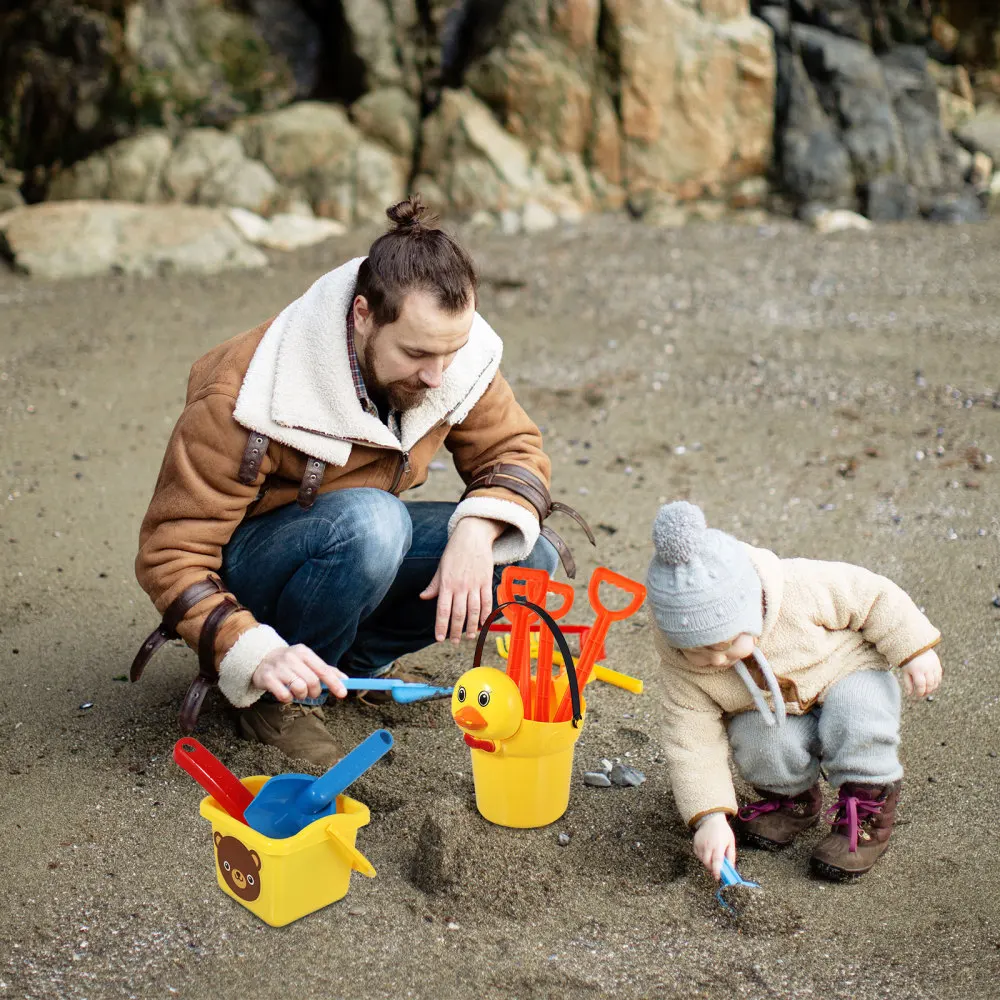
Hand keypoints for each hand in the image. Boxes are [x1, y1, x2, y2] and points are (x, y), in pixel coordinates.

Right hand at [251, 644, 348, 702]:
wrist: (260, 658)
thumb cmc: (290, 662)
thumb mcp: (307, 661)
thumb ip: (325, 670)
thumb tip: (345, 680)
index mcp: (303, 652)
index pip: (323, 669)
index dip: (334, 683)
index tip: (343, 694)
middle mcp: (291, 657)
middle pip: (312, 681)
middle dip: (315, 692)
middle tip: (311, 693)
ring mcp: (279, 668)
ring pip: (299, 688)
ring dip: (301, 695)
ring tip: (297, 692)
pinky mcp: (267, 678)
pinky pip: (284, 695)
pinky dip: (288, 698)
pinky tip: (285, 693)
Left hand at [420, 516, 503, 643]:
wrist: (473, 536)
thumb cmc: (454, 551)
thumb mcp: (441, 567)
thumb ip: (434, 585)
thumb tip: (423, 597)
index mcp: (446, 583)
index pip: (442, 610)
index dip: (441, 626)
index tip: (439, 638)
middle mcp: (460, 586)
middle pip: (459, 614)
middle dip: (456, 631)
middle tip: (455, 642)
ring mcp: (474, 584)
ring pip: (474, 611)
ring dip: (472, 626)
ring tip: (470, 637)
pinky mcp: (486, 581)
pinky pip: (487, 602)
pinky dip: (485, 615)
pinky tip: (483, 624)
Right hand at [692, 812, 735, 879]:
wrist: (710, 819)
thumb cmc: (722, 830)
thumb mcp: (731, 842)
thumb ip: (731, 856)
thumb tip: (731, 868)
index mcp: (718, 845)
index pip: (717, 861)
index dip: (717, 871)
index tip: (718, 877)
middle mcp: (708, 845)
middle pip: (708, 863)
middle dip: (712, 869)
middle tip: (717, 869)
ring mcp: (700, 844)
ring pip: (702, 860)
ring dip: (708, 863)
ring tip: (713, 858)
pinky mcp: (695, 843)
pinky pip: (698, 855)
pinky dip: (702, 857)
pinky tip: (707, 853)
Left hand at [901, 648, 941, 698]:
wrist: (915, 647)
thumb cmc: (908, 660)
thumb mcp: (905, 671)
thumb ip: (908, 683)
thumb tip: (910, 694)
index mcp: (916, 670)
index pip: (921, 685)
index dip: (920, 692)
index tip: (918, 695)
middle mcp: (926, 668)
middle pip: (930, 684)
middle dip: (927, 691)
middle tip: (923, 693)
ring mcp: (933, 666)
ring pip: (936, 681)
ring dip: (932, 688)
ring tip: (927, 689)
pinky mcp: (938, 664)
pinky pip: (939, 676)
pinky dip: (936, 682)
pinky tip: (932, 683)